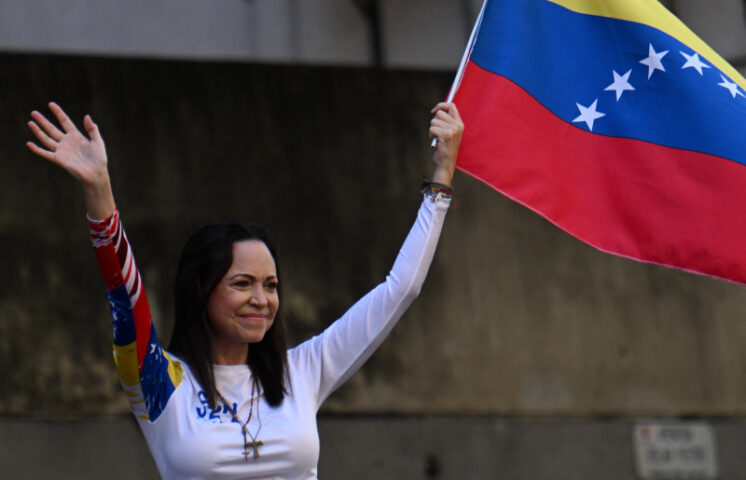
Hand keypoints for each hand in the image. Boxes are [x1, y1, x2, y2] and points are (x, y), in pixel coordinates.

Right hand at [27, 102, 114, 218]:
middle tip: (33, 112)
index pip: (65, 121)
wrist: (96, 174)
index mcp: (76, 136)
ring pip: (47, 139)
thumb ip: (92, 129)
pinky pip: (46, 154)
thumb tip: (87, 116)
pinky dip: (37, 150)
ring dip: (38, 132)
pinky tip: (29, 144)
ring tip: (30, 123)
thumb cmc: (99, 158)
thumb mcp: (98, 141)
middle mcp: (67, 142)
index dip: (58, 113)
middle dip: (43, 121)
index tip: (51, 104)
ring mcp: (62, 150)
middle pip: (52, 129)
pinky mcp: (59, 160)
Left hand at [428, 102, 463, 186]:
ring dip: (432, 130)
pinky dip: (431, 135)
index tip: (434, 110)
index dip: (441, 105)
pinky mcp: (446, 135)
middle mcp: (457, 126)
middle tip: (437, 132)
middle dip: (435, 122)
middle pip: (440, 113)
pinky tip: (436, 142)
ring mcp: (452, 130)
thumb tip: (437, 110)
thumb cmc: (445, 148)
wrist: (446, 163)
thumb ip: (447, 122)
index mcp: (459, 124)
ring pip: (434, 121)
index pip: (451, 106)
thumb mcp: (449, 133)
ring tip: (437, 138)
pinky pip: (432, 128)